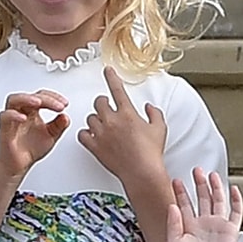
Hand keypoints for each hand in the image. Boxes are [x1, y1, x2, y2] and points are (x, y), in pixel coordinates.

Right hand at [0, 90, 69, 178]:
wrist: (19, 166)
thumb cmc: (30, 149)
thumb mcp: (51, 136)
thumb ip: (59, 126)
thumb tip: (65, 116)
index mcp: (32, 112)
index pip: (41, 96)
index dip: (54, 97)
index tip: (65, 104)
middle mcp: (21, 112)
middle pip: (29, 95)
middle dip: (45, 98)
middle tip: (58, 106)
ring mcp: (12, 119)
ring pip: (13, 100)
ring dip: (26, 98)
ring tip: (39, 102)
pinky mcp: (4, 129)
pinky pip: (5, 117)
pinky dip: (13, 115)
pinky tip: (24, 118)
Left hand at [77, 67, 166, 185]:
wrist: (142, 171)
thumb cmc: (151, 152)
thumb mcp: (160, 128)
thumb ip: (154, 113)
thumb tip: (148, 107)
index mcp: (128, 113)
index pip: (117, 90)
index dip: (111, 77)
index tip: (107, 70)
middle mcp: (112, 121)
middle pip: (99, 102)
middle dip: (103, 103)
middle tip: (108, 109)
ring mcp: (101, 133)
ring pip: (90, 118)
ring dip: (96, 119)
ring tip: (105, 126)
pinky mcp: (94, 146)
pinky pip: (83, 134)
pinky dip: (86, 134)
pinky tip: (93, 136)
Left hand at [166, 168, 242, 241]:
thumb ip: (172, 223)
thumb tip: (172, 205)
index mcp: (189, 225)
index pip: (184, 204)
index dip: (180, 192)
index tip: (175, 180)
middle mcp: (203, 223)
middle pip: (202, 198)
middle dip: (198, 184)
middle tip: (195, 170)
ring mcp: (217, 225)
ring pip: (217, 201)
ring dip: (214, 187)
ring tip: (211, 174)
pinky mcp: (230, 229)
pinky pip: (235, 212)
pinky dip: (236, 200)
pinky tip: (233, 189)